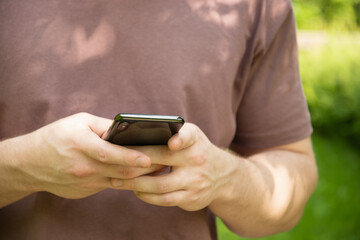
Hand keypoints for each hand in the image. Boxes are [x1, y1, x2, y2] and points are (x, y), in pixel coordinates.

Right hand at [15, 113, 161, 198]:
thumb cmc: (56, 137)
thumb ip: (104, 125)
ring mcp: (85, 182)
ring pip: (119, 181)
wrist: (30, 163)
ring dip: (139, 176)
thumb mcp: (79, 122)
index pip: (110, 154)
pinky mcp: (86, 191)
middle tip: (164, 161)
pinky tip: (136, 174)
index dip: (131, 157)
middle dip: (145, 168)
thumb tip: (128, 128)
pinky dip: (125, 180)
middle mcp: (84, 167)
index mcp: (81, 145)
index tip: (150, 158)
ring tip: (156, 167)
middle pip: (121, 172)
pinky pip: (111, 185)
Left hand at [110, 123, 232, 210]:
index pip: (188, 136)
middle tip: (113, 164)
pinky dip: (147, 196)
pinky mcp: (191, 198)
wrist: (222, 175)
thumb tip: (134, 137)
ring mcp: (195, 181)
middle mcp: (197, 160)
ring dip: (135, 184)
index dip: (180, 139)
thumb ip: (170, 133)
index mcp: (194, 141)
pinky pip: (164, 200)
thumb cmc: (196, 151)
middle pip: (161, 161)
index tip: (171, 143)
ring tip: (117, 181)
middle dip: (134, 164)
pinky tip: (136, 191)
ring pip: (160, 185)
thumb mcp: (192, 137)